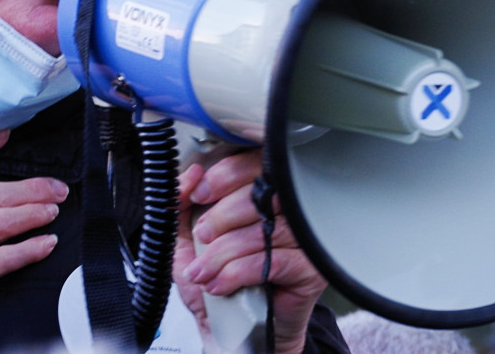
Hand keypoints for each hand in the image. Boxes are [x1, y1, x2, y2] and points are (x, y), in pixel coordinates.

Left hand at [173, 149, 326, 353]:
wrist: (237, 330)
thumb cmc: (219, 279)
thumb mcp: (187, 239)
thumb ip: (182, 204)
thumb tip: (189, 175)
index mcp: (265, 192)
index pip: (256, 163)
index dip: (226, 175)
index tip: (202, 193)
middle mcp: (291, 210)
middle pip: (261, 194)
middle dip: (221, 216)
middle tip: (202, 237)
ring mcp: (304, 238)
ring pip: (261, 231)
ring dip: (222, 254)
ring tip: (203, 272)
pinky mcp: (312, 268)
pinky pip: (270, 261)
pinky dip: (236, 274)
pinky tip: (220, 285)